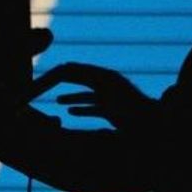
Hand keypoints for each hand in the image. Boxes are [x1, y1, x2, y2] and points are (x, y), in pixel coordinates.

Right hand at [38, 62, 155, 131]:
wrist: (156, 124)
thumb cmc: (135, 111)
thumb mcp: (111, 95)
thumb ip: (89, 82)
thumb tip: (65, 68)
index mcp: (103, 76)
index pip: (69, 72)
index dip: (51, 79)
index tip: (34, 88)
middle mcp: (105, 83)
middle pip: (74, 78)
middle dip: (54, 83)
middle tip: (36, 89)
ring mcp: (110, 96)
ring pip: (83, 93)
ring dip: (68, 95)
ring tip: (55, 100)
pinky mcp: (114, 110)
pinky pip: (93, 106)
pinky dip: (80, 108)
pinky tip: (69, 111)